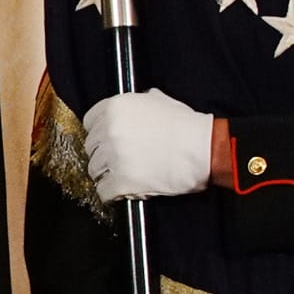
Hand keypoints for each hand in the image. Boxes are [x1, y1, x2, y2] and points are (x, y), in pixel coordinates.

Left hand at [81, 88, 216, 201]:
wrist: (203, 149)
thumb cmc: (186, 126)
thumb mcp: (160, 101)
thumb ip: (141, 101)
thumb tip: (140, 99)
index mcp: (114, 108)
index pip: (89, 122)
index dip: (100, 134)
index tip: (107, 141)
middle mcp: (109, 130)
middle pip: (91, 148)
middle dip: (104, 155)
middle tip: (119, 161)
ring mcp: (114, 156)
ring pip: (95, 170)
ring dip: (107, 174)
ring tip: (123, 176)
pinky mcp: (121, 181)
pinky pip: (103, 191)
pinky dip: (111, 194)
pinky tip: (122, 191)